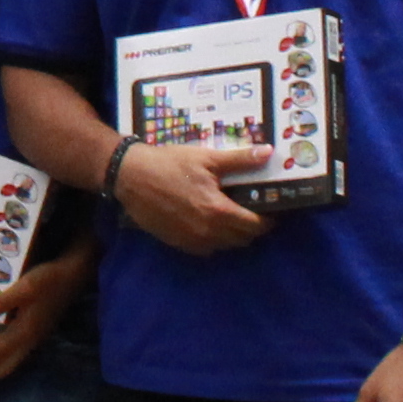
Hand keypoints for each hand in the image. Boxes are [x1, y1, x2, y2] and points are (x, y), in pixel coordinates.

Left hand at [0, 246, 89, 381]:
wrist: (72, 276)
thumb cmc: (48, 280)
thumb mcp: (23, 288)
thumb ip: (1, 303)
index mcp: (25, 334)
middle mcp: (29, 342)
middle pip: (2, 368)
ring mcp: (33, 339)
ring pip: (7, 360)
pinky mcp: (34, 332)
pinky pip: (12, 348)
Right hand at [111, 139, 271, 255]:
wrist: (130, 176)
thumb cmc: (169, 164)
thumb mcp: (206, 158)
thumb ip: (240, 160)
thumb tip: (268, 153)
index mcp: (218, 211)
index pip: (255, 226)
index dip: (268, 219)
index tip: (271, 209)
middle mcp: (208, 232)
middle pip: (243, 239)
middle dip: (252, 227)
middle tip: (252, 210)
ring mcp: (192, 241)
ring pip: (225, 246)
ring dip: (233, 234)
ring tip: (231, 215)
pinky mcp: (178, 243)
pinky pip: (206, 248)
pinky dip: (214, 239)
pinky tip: (209, 222)